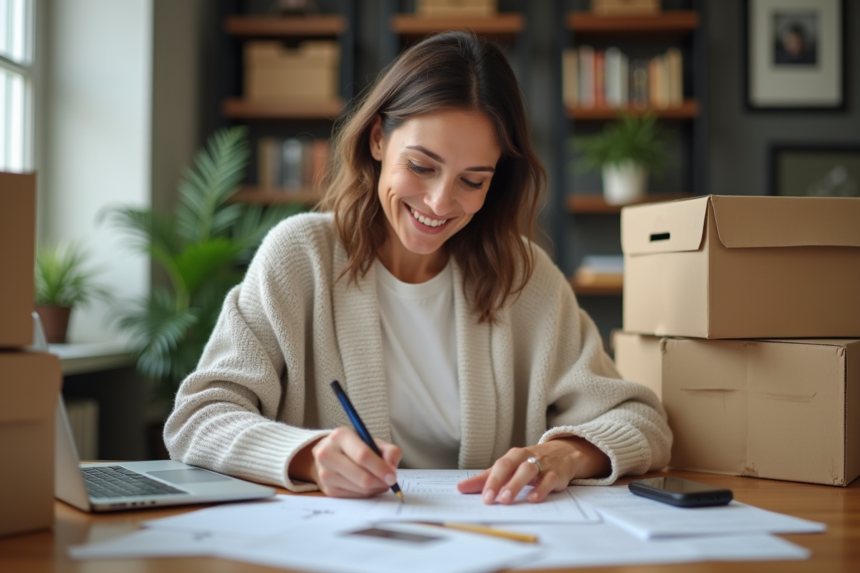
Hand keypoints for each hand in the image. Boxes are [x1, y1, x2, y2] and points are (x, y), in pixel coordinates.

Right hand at [289, 427, 401, 497]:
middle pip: (361, 476)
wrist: (328, 454)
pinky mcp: (327, 489)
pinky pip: (354, 496)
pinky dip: (366, 493)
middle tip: (390, 482)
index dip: (380, 468)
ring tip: (380, 481)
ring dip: (375, 488)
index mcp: (341, 436)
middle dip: (380, 482)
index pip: (363, 456)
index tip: (393, 476)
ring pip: (359, 489)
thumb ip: (388, 451)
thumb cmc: (354, 446)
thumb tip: (392, 468)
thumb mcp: (371, 440)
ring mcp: (325, 473)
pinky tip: (368, 485)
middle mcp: (328, 454)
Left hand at [456, 437, 610, 503]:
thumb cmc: (531, 462)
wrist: (564, 453)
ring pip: (528, 471)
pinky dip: (541, 489)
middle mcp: (526, 457)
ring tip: (506, 499)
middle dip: (498, 482)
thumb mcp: (510, 468)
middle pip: (509, 465)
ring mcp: (542, 465)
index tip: (472, 494)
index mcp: (513, 456)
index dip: (485, 480)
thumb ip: (487, 478)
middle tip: (489, 499)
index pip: (497, 466)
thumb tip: (461, 488)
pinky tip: (532, 498)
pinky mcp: (557, 474)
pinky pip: (549, 480)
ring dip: (516, 484)